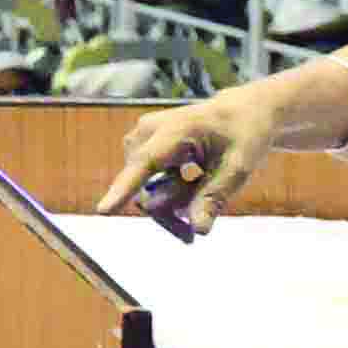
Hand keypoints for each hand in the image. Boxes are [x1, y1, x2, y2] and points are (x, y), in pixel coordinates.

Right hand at [104, 74, 317, 237]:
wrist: (241, 112)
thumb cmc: (243, 136)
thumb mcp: (238, 168)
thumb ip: (214, 198)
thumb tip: (198, 231)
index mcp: (178, 129)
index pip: (146, 163)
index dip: (124, 190)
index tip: (104, 211)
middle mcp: (149, 131)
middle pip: (144, 189)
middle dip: (167, 215)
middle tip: (191, 236)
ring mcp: (140, 139)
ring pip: (143, 190)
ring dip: (167, 208)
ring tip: (198, 210)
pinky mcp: (140, 149)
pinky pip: (144, 185)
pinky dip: (166, 198)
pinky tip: (189, 192)